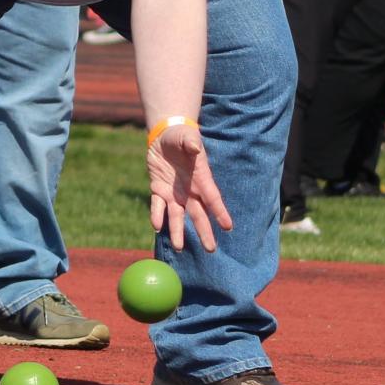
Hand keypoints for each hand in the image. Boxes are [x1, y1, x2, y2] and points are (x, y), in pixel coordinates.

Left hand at [146, 125, 231, 251]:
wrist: (165, 135)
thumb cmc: (181, 135)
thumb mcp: (187, 136)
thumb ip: (190, 142)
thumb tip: (195, 148)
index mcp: (201, 177)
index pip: (212, 197)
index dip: (220, 212)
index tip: (228, 226)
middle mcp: (189, 189)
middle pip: (198, 214)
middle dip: (204, 231)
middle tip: (210, 249)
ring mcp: (174, 191)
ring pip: (177, 215)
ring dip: (177, 231)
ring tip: (178, 248)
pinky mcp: (158, 189)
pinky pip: (157, 205)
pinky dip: (157, 215)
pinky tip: (156, 227)